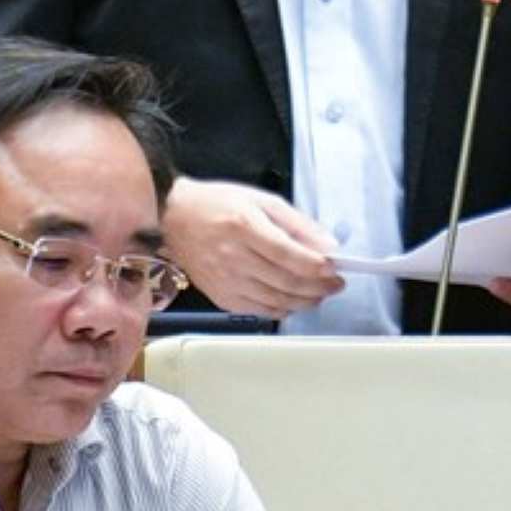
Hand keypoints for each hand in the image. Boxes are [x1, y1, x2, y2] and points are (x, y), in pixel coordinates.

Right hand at [162, 177, 344, 318]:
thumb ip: (296, 223)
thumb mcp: (260, 200)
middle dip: (318, 287)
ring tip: (320, 294)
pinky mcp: (221, 297)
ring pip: (276, 301)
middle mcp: (234, 257)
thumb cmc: (218, 204)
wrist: (173, 219)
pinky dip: (282, 310)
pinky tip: (294, 302)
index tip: (335, 268)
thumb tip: (328, 245)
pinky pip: (259, 311)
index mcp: (244, 227)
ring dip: (305, 301)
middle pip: (286, 281)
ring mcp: (226, 281)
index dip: (316, 266)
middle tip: (336, 284)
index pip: (288, 254)